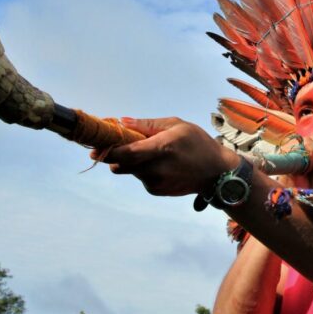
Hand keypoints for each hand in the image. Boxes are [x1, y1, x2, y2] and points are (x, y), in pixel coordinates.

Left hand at [90, 117, 238, 196]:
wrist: (217, 172)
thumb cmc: (197, 143)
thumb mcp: (176, 125)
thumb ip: (147, 125)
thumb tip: (121, 122)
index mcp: (162, 148)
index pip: (127, 152)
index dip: (108, 150)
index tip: (95, 145)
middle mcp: (157, 169)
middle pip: (121, 164)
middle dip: (113, 155)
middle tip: (109, 144)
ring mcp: (156, 183)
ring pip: (130, 170)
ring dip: (131, 161)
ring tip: (149, 151)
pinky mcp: (156, 191)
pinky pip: (140, 177)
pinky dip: (142, 169)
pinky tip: (159, 163)